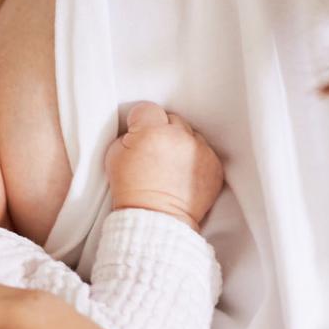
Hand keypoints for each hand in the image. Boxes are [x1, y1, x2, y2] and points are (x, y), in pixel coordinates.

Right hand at [105, 102, 223, 230]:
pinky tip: (183, 174)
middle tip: (155, 152)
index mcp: (152, 132)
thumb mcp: (114, 156)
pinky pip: (205, 151)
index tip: (139, 134)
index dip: (140, 122)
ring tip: (171, 165)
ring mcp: (200, 151)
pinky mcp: (214, 165)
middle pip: (172, 119)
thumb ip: (127, 135)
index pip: (148, 109)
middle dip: (163, 131)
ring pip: (190, 134)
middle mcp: (179, 137)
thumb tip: (138, 130)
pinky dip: (195, 159)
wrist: (156, 220)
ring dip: (181, 144)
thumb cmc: (131, 191)